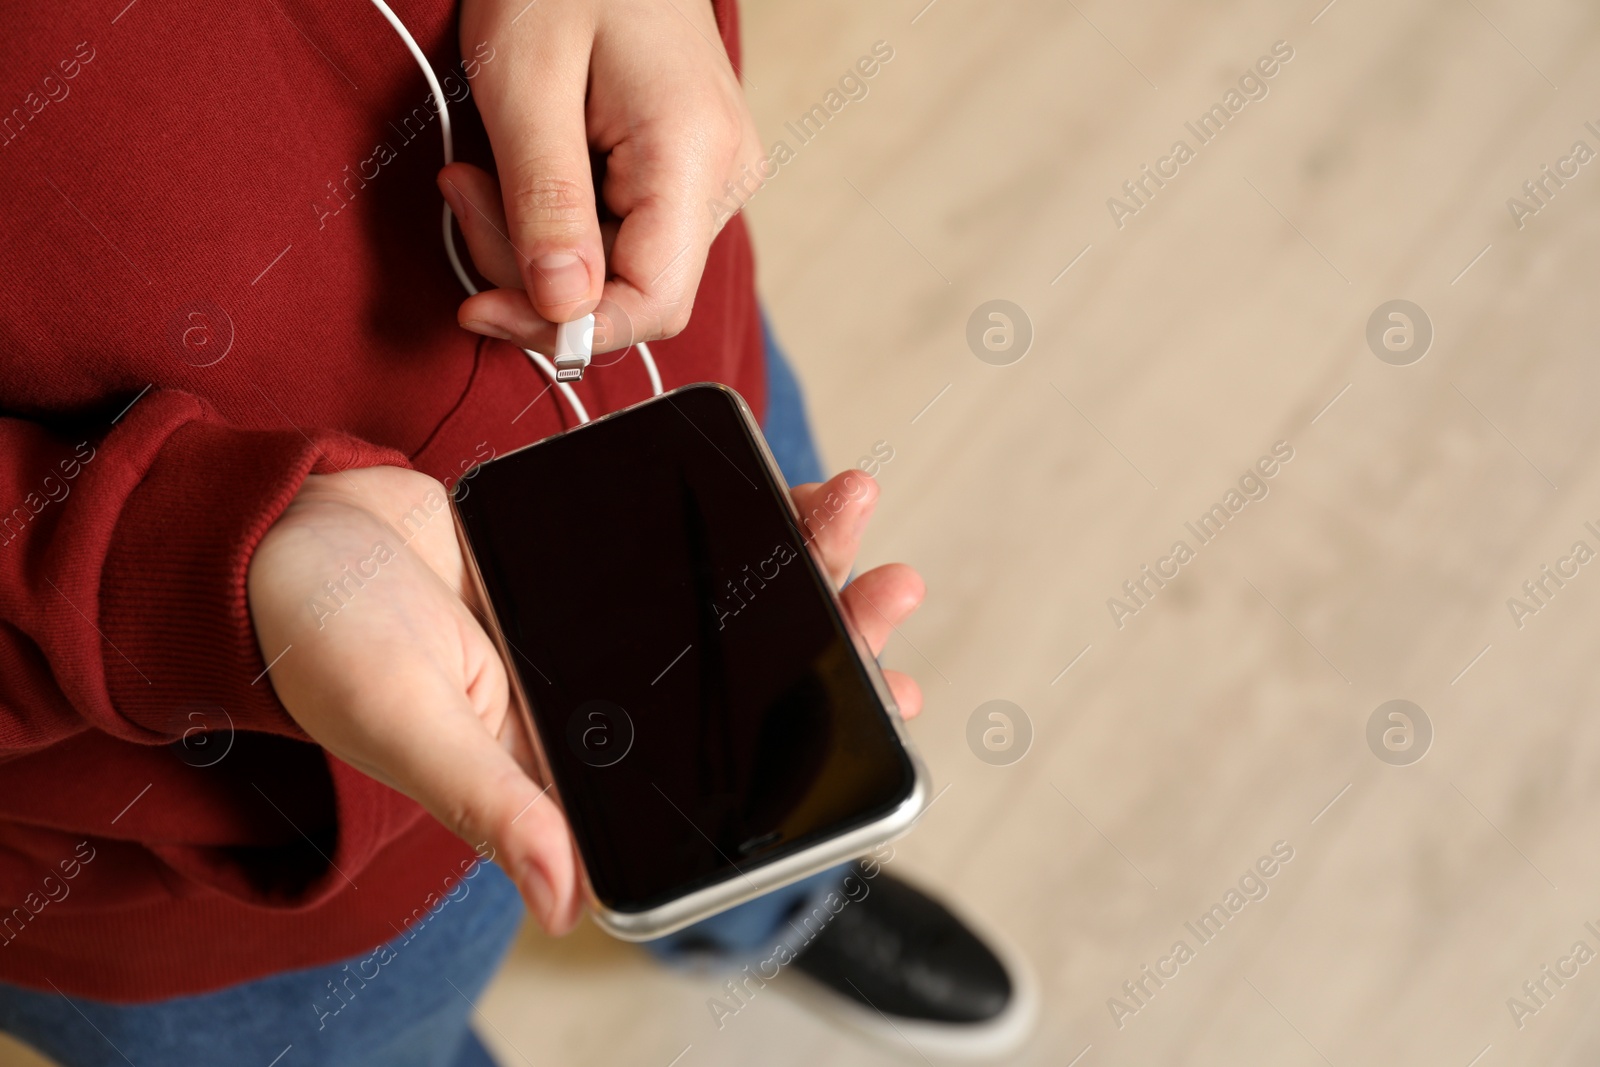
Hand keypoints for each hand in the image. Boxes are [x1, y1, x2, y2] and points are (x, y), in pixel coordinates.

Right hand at [247, 467, 922, 933]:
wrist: (283, 536)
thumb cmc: (324, 641)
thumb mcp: (408, 723)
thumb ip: (489, 802)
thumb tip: (563, 900)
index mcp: (564, 769)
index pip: (712, 780)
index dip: (806, 750)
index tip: (887, 707)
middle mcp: (596, 709)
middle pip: (738, 684)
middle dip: (827, 638)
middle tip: (891, 591)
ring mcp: (597, 636)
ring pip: (720, 608)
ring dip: (794, 563)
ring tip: (854, 506)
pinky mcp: (584, 568)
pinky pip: (676, 544)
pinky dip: (730, 514)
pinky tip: (778, 484)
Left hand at [441, 0, 762, 353]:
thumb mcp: (524, 81)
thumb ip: (545, 201)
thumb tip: (564, 310)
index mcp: (694, 155)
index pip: (653, 302)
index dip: (568, 328)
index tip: (483, 308)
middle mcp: (722, 177)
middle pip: (631, 293)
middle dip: (533, 276)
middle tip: (460, 196)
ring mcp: (710, 176)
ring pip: (621, 272)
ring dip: (534, 247)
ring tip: (477, 172)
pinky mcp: (685, 174)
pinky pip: (621, 237)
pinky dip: (557, 224)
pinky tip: (520, 169)